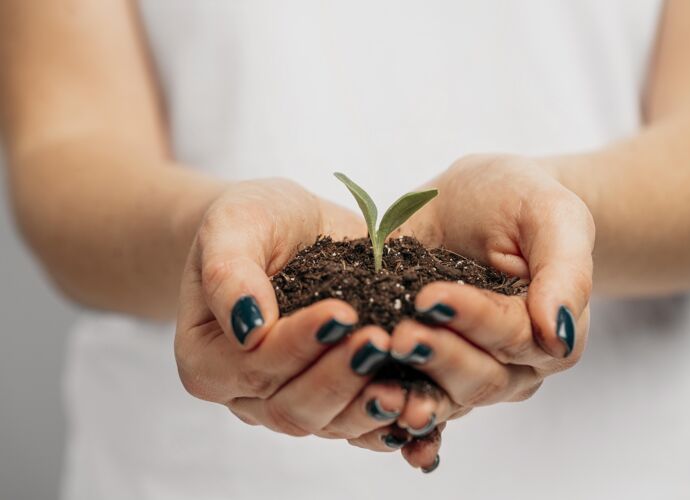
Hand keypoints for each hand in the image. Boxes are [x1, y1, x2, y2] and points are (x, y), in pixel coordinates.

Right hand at [175, 179, 417, 445]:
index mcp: (208, 358)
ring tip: (403, 380)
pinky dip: (391, 419)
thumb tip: (249, 327)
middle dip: (339, 377)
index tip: (341, 312)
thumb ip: (228, 271)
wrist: (288, 228)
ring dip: (368, 405)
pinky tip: (419, 404)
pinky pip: (361, 423)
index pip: (253, 364)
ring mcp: (292, 399)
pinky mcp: (335, 396)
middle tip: (379, 340)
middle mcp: (246, 392)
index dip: (297, 344)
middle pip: (291, 407)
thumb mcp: (233, 225)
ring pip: (329, 424)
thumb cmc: (253, 221)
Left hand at [379, 155, 594, 438]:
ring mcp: (468, 372)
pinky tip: (372, 409)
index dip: (475, 320)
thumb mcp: (552, 214)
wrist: (473, 201)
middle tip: (399, 335)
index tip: (431, 297)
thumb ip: (565, 270)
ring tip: (378, 373)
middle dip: (438, 356)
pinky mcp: (426, 370)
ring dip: (412, 392)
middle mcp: (513, 363)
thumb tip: (558, 334)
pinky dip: (394, 411)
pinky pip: (413, 399)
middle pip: (481, 378)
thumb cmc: (519, 200)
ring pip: (446, 397)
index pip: (515, 335)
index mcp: (548, 329)